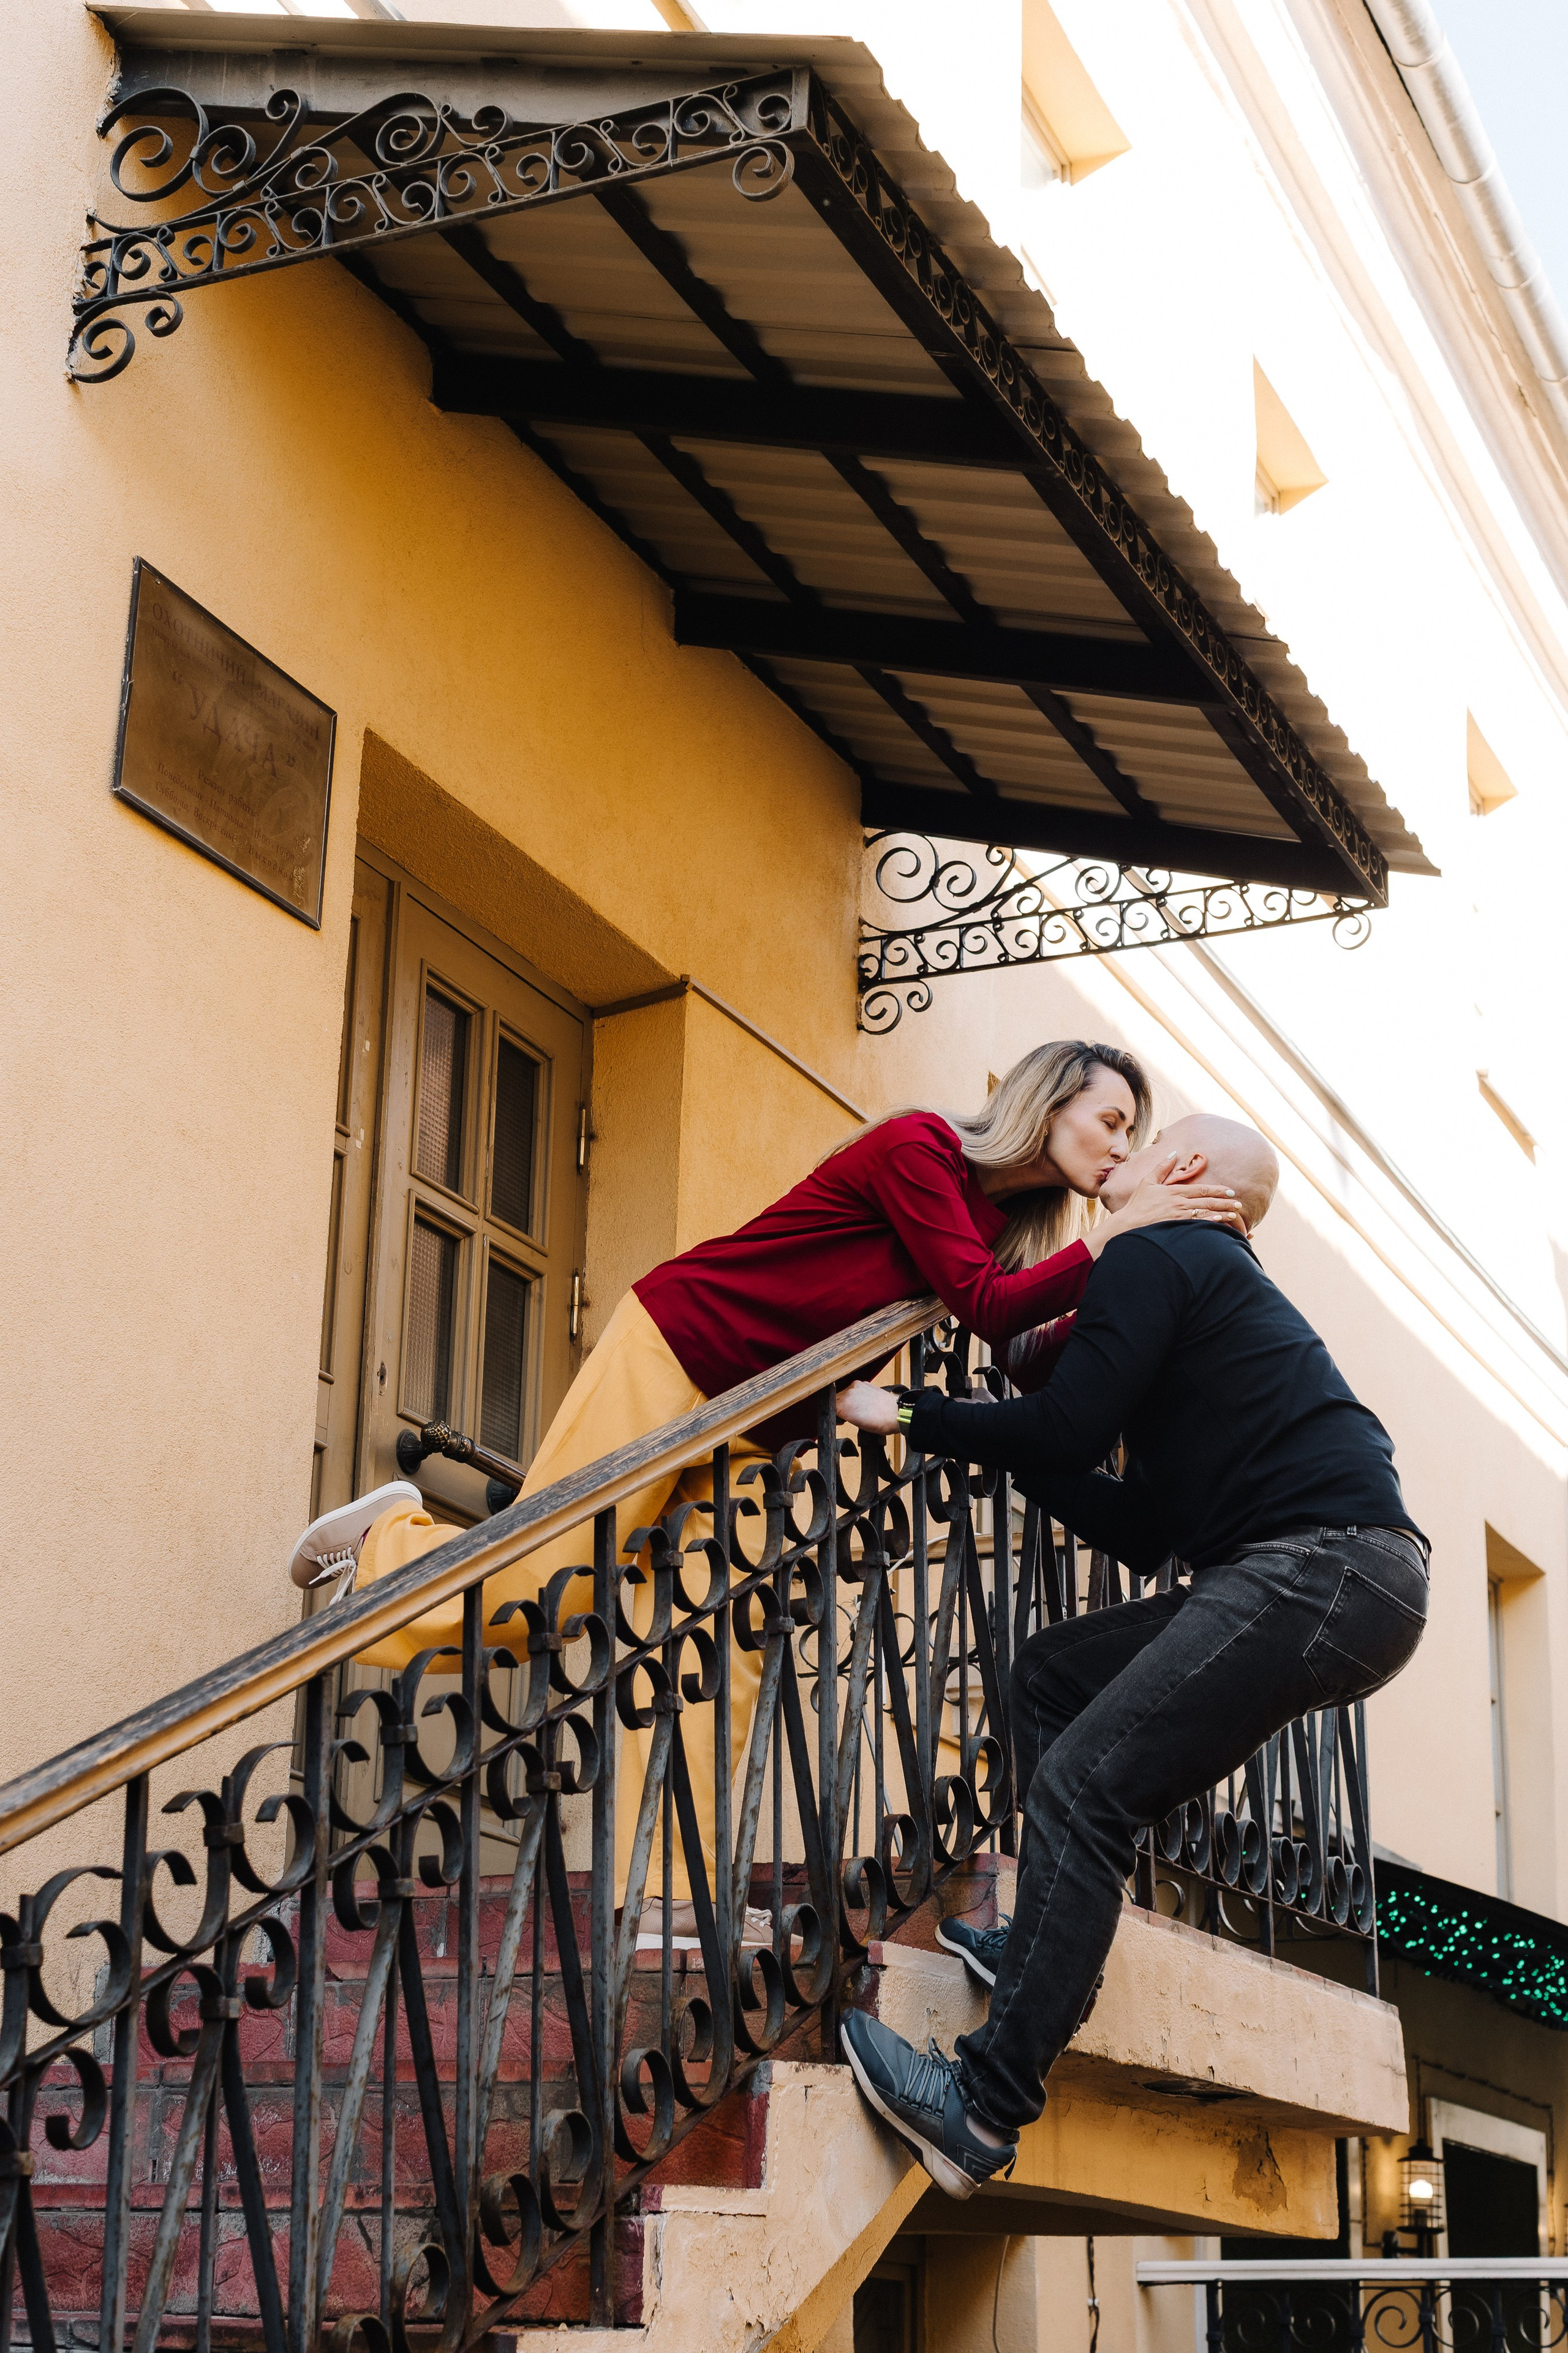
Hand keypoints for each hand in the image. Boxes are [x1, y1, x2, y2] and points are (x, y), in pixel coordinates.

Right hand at [836, 1380, 900, 1433]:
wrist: (895, 1413)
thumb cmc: (880, 1422)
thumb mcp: (857, 1424)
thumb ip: (844, 1415)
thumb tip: (839, 1413)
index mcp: (843, 1405)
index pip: (830, 1408)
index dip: (834, 1414)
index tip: (839, 1419)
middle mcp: (847, 1393)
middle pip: (835, 1399)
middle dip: (839, 1406)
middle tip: (847, 1415)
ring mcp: (855, 1386)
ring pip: (843, 1392)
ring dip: (847, 1399)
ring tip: (857, 1408)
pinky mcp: (864, 1383)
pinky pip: (853, 1388)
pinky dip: (855, 1394)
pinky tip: (863, 1402)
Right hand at [1088, 1155, 1247, 1256]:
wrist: (1128, 1224)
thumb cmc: (1137, 1204)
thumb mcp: (1147, 1182)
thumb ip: (1161, 1167)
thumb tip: (1172, 1153)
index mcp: (1174, 1191)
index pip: (1201, 1189)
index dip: (1218, 1189)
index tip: (1231, 1191)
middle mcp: (1179, 1203)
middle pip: (1207, 1200)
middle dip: (1225, 1201)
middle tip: (1239, 1202)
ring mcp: (1179, 1217)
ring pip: (1206, 1213)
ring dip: (1222, 1213)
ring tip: (1235, 1214)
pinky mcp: (1177, 1228)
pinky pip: (1197, 1225)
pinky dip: (1211, 1223)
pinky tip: (1221, 1224)